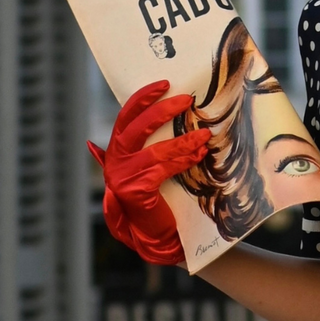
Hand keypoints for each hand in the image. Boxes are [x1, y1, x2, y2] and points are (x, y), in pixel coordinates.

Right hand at [88, 80, 213, 264]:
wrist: (159, 236)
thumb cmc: (159, 200)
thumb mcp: (150, 169)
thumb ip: (147, 147)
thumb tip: (155, 119)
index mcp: (116, 152)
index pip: (126, 117)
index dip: (143, 98)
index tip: (165, 83)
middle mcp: (114, 163)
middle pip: (136, 128)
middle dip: (162, 110)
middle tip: (187, 99)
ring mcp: (121, 178)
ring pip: (155, 151)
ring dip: (183, 140)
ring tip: (205, 133)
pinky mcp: (135, 191)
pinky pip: (162, 169)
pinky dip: (183, 160)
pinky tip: (199, 155)